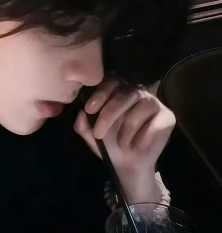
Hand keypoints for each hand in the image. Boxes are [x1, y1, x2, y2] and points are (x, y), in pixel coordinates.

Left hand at [74, 78, 175, 202]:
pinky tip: (136, 145)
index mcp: (118, 91)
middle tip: (98, 133)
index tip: (89, 110)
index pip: (111, 83)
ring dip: (127, 128)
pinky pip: (155, 123)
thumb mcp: (91, 135)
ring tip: (121, 142)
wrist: (128, 164)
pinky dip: (143, 137)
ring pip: (140, 107)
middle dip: (108, 114)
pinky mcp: (168, 117)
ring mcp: (154, 103)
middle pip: (125, 94)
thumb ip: (83, 124)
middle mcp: (137, 93)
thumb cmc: (110, 143)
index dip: (100, 94)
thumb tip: (80, 113)